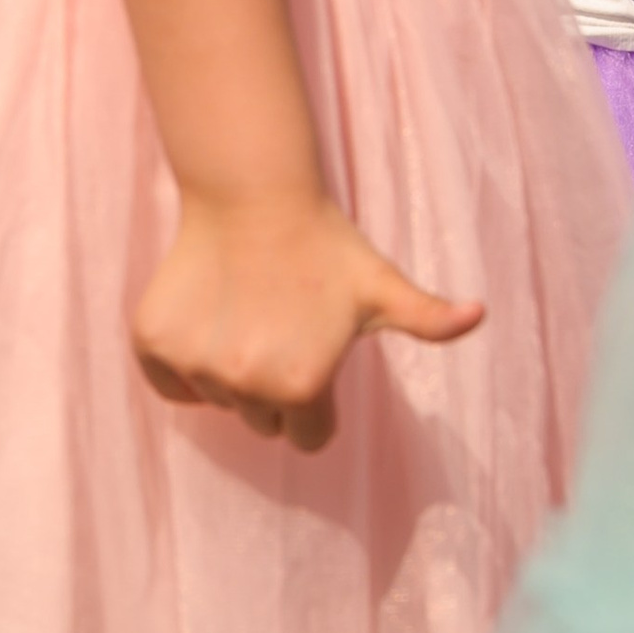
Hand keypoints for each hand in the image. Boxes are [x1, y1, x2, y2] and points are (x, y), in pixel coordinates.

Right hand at [132, 187, 480, 453]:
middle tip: (278, 327)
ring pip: (217, 399)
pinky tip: (207, 321)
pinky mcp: (154, 342)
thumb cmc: (325, 247)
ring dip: (229, 371)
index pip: (306, 436)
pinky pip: (170, 384)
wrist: (251, 196)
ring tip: (245, 313)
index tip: (311, 352)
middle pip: (261, 421)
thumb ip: (430, 318)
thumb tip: (479, 315)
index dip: (315, 398)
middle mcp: (245, 384)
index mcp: (303, 387)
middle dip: (272, 387)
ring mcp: (196, 365)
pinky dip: (182, 366)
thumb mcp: (381, 288)